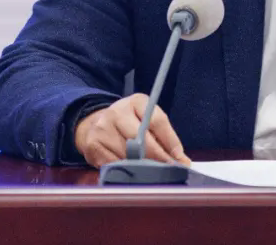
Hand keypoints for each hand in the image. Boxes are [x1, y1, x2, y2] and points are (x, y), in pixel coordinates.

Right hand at [74, 93, 190, 168]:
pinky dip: (125, 171)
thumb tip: (183, 161)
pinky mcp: (93, 145)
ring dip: (142, 167)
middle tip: (168, 170)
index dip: (170, 141)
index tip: (179, 157)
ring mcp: (102, 128)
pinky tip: (132, 173)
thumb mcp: (146, 121)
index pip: (157, 120)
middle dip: (158, 157)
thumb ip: (165, 139)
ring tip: (152, 173)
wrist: (96, 124)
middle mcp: (117, 112)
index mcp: (136, 101)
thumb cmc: (129, 124)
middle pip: (141, 138)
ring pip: (128, 154)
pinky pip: (114, 164)